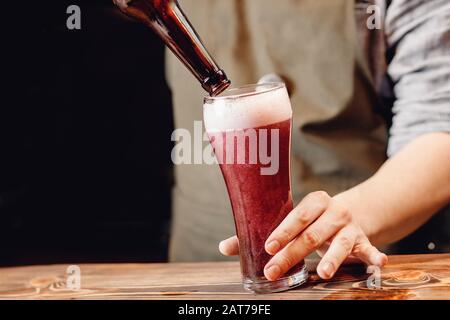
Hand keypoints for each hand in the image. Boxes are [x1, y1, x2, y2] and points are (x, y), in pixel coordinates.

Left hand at [219, 191, 387, 279]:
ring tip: (322, 273)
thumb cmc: (313, 219)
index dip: (282, 231)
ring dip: (332, 258)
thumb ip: (261, 232)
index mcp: (314, 202)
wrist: (352, 212)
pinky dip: (373, 256)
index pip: (297, 215)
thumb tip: (224, 247)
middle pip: (312, 235)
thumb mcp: (293, 220)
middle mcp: (333, 211)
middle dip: (292, 254)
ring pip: (340, 243)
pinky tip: (379, 262)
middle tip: (275, 271)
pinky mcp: (364, 240)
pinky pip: (369, 249)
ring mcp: (350, 226)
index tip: (268, 246)